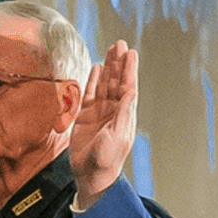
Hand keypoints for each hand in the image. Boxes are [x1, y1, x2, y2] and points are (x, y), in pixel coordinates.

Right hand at [70, 41, 136, 208]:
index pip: (128, 87)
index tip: (131, 53)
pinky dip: (93, 80)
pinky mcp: (86, 116)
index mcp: (125, 115)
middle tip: (120, 44)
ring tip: (111, 50)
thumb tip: (131, 92)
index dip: (129, 70)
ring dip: (108, 68)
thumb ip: (124, 114)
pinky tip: (97, 68)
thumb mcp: (117, 136)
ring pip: (104, 84)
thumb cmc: (106, 159)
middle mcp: (114, 111)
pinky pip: (90, 94)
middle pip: (117, 81)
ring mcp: (100, 112)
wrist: (91, 174)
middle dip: (119, 63)